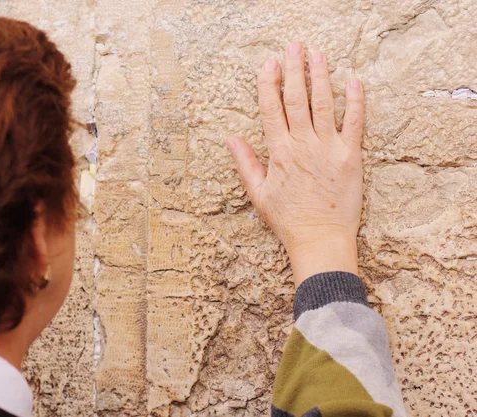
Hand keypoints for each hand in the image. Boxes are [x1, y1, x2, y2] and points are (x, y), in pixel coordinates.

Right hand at [227, 42, 364, 286]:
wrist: (320, 240)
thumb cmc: (288, 220)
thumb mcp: (258, 193)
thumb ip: (245, 163)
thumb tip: (230, 138)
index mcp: (279, 152)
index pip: (271, 108)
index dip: (269, 83)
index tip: (269, 63)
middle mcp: (303, 144)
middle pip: (297, 98)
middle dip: (294, 69)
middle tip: (294, 46)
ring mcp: (328, 148)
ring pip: (323, 103)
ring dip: (320, 76)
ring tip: (317, 54)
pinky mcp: (351, 156)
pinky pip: (355, 122)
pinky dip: (354, 101)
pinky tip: (352, 81)